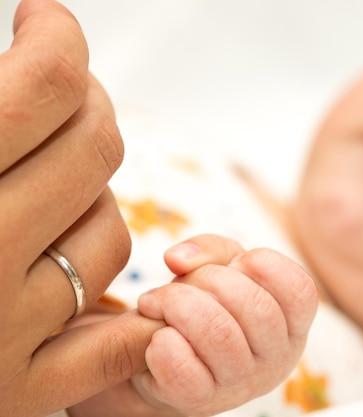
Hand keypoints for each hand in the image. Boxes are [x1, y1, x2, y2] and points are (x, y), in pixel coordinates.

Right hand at [0, 1, 148, 414]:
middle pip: (94, 151)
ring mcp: (1, 336)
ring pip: (110, 232)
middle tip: (63, 91)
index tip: (46, 23)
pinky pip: (115, 341)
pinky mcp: (18, 395)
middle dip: (88, 105)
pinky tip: (90, 271)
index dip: (59, 38)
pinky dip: (122, 309)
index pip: (46, 86)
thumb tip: (27, 51)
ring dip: (92, 196)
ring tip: (51, 181)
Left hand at [132, 234, 316, 415]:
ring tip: (157, 302)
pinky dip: (163, 346)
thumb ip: (209, 249)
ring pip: (219, 335)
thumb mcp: (221, 268)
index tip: (236, 264)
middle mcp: (276, 358)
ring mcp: (241, 384)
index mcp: (292, 324)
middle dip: (209, 279)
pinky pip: (184, 373)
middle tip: (180, 282)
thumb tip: (179, 260)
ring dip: (177, 305)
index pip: (300, 291)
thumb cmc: (207, 306)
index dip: (265, 265)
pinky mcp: (201, 402)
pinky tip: (158, 337)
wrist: (168, 361)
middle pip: (257, 308)